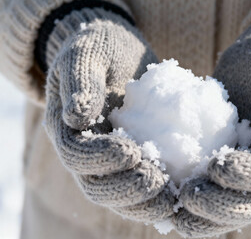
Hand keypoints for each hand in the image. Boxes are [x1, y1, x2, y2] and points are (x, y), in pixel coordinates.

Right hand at [44, 8, 174, 222]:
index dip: (100, 158)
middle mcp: (86, 151)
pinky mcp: (136, 160)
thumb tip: (75, 117)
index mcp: (67, 128)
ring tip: (173, 199)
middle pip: (97, 185)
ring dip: (145, 203)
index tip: (131, 151)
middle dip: (126, 190)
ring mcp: (110, 160)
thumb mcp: (87, 53)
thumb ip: (80, 81)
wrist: (119, 53)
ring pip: (120, 195)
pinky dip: (161, 196)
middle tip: (158, 182)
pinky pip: (144, 186)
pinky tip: (184, 194)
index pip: (76, 154)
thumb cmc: (102, 47)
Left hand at [173, 11, 250, 236]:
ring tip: (177, 210)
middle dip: (225, 206)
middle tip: (189, 197)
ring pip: (238, 210)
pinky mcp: (232, 170)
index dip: (250, 175)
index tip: (218, 166)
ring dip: (209, 217)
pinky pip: (219, 197)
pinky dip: (198, 210)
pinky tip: (172, 205)